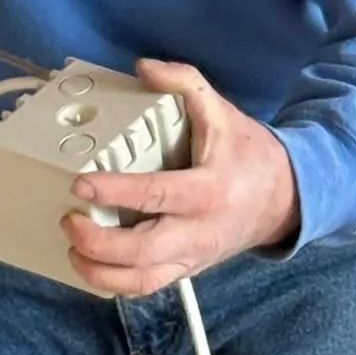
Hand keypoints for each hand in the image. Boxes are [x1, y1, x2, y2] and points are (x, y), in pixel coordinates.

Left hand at [61, 59, 299, 296]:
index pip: (155, 195)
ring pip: (140, 281)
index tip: (80, 182)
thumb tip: (144, 67)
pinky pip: (146, 287)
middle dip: (97, 243)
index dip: (115, 191)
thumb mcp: (223, 112)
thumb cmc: (250, 156)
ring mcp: (192, 257)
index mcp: (208, 190)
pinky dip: (113, 282)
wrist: (286, 200)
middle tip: (69, 219)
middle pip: (142, 251)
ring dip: (99, 272)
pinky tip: (89, 264)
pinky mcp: (186, 271)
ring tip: (72, 248)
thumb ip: (186, 83)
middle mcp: (199, 231)